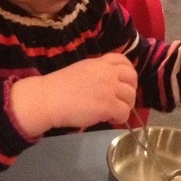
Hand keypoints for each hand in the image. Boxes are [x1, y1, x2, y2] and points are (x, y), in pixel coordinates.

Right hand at [10, 53, 137, 135]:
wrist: (49, 98)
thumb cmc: (59, 87)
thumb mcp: (81, 70)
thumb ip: (97, 73)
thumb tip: (107, 85)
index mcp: (100, 63)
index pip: (124, 61)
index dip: (128, 73)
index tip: (123, 83)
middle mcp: (108, 73)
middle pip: (132, 78)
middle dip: (130, 89)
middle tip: (121, 100)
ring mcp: (110, 89)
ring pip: (131, 97)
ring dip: (125, 105)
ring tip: (113, 112)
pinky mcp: (108, 105)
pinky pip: (125, 112)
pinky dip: (120, 118)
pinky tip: (109, 119)